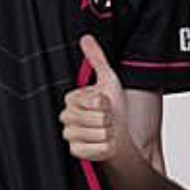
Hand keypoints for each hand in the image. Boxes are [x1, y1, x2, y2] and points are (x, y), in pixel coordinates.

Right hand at [60, 35, 128, 162]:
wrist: (122, 136)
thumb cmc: (116, 109)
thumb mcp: (108, 80)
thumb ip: (96, 59)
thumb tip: (86, 38)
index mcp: (72, 100)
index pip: (92, 101)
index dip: (105, 103)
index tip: (106, 104)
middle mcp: (67, 117)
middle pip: (95, 118)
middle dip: (108, 119)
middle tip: (108, 119)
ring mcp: (70, 136)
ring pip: (95, 134)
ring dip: (108, 134)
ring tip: (107, 131)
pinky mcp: (75, 152)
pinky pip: (92, 149)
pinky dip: (104, 148)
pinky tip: (104, 143)